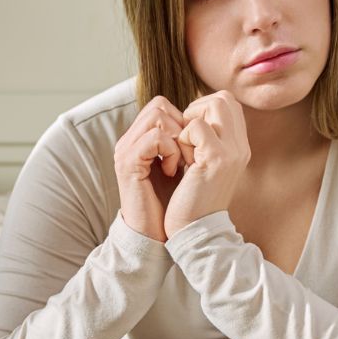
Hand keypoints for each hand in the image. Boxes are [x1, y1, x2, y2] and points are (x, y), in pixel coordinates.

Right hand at [113, 96, 188, 241]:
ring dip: (179, 138)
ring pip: (157, 116)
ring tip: (182, 162)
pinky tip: (173, 171)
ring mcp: (127, 149)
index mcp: (142, 137)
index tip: (195, 147)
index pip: (164, 104)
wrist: (158, 234)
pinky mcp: (128, 163)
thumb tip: (211, 118)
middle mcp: (131, 139)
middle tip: (190, 153)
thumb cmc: (175, 202)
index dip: (187, 119)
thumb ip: (189, 141)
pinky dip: (171, 152)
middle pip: (159, 104)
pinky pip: (155, 138)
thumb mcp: (186, 165)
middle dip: (183, 126)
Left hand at [164, 90, 251, 239]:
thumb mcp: (204, 166)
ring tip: (184, 148)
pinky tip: (181, 160)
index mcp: (239, 147)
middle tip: (184, 136)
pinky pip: (197, 126)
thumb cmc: (193, 200)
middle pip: (224, 98)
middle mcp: (241, 146)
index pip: (228, 104)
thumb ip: (205, 142)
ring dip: (191, 121)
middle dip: (197, 108)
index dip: (204, 108)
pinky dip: (183, 138)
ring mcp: (232, 151)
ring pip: (214, 105)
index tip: (188, 133)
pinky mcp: (217, 158)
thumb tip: (190, 116)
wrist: (196, 232)